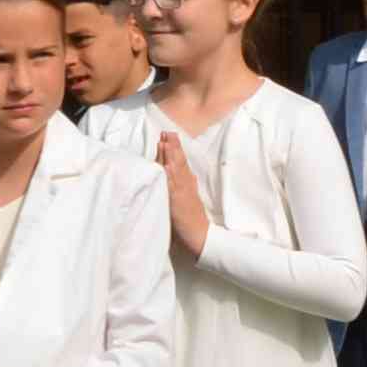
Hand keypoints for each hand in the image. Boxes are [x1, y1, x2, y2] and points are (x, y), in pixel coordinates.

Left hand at [157, 133, 212, 260]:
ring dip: (171, 155)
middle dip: (172, 146)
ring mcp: (182, 191)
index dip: (174, 148)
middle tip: (167, 132)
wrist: (200, 234)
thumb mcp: (188, 196)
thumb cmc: (192, 217)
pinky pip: (173, 186)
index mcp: (188, 182)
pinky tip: (167, 166)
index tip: (167, 135)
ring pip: (176, 169)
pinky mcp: (178, 201)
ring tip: (166, 142)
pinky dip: (170, 175)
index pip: (179, 161)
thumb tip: (176, 171)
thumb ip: (183, 184)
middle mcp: (186, 183)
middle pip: (178, 161)